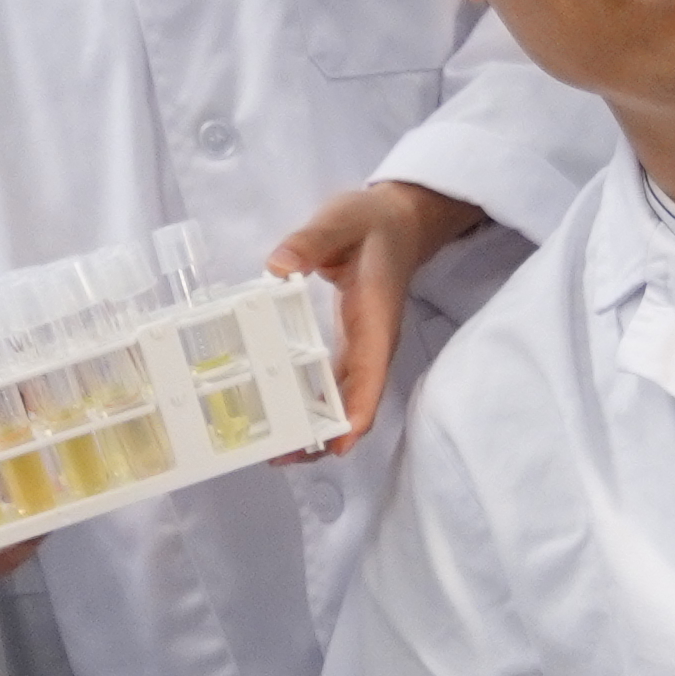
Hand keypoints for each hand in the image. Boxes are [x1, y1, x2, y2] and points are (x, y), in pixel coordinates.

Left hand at [265, 179, 487, 445]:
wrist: (399, 222)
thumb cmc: (372, 222)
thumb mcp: (341, 219)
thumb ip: (310, 240)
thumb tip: (278, 265)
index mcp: (375, 320)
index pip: (370, 377)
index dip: (355, 416)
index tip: (335, 447)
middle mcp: (373, 344)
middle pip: (355, 404)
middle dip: (323, 436)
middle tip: (279, 456)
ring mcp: (363, 349)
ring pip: (344, 401)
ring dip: (315, 428)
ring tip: (275, 450)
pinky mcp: (351, 347)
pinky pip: (334, 386)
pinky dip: (311, 405)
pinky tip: (283, 415)